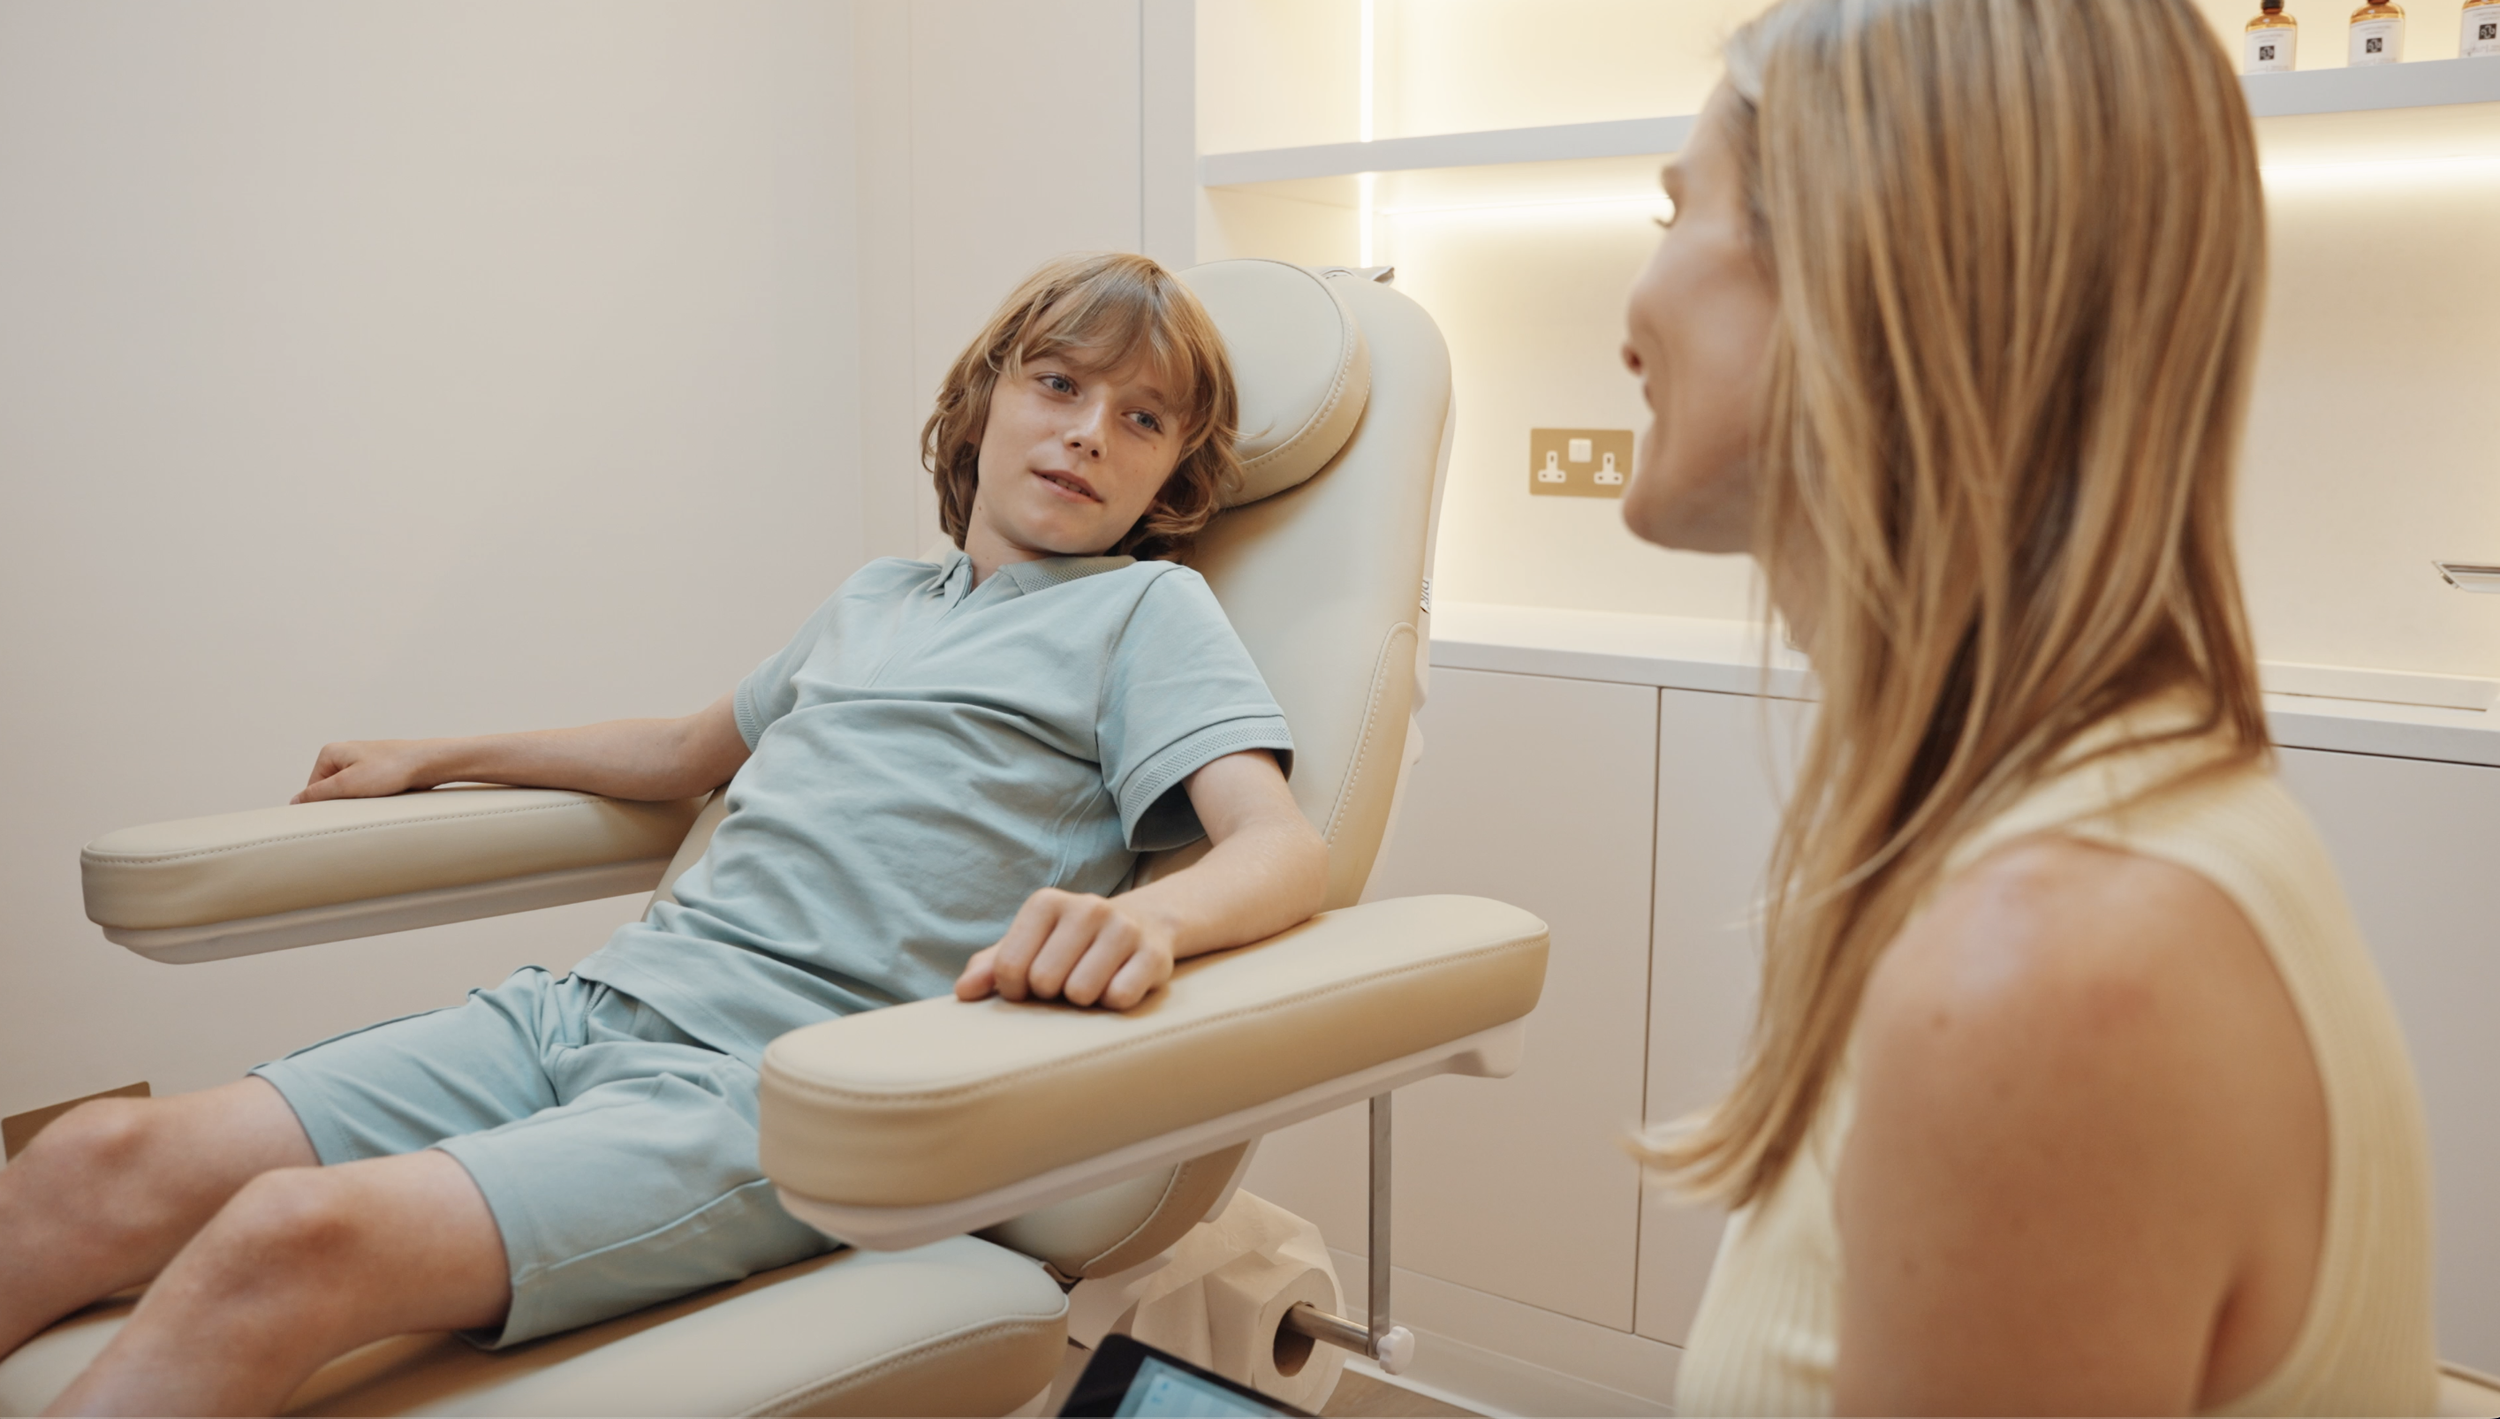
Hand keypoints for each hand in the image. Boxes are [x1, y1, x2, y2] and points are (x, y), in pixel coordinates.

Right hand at [292, 740, 441, 803]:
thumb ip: (318, 794)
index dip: (324, 805)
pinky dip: (370, 797)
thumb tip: (294, 802)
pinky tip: (382, 796)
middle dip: (342, 802)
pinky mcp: (376, 771)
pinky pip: (364, 790)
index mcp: (330, 753)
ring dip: (357, 801)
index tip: (340, 810)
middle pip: (329, 790)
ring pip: (348, 792)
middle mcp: (343, 755)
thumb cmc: (390, 769)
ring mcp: (360, 762)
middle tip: (359, 804)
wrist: (427, 763)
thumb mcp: (347, 784)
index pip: (311, 789)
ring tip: (374, 797)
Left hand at [955, 888, 1174, 1009]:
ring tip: (1094, 982)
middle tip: (1067, 981)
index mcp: (1046, 903)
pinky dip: (1115, 1003)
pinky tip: (1120, 984)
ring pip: (1082, 993)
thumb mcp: (1030, 946)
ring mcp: (1123, 928)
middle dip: (1052, 995)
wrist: (1143, 924)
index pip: (1009, 968)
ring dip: (1084, 1001)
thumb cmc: (1071, 945)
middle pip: (1044, 982)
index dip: (1015, 990)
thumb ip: (992, 966)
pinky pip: (1120, 998)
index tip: (1031, 985)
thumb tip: (964, 992)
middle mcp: (1086, 907)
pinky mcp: (1154, 954)